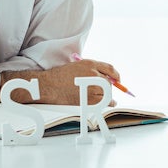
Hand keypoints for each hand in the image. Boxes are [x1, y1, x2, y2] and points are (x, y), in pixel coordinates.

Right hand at [1, 58, 118, 105]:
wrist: (50, 85)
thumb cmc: (61, 76)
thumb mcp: (77, 66)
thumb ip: (92, 70)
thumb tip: (105, 77)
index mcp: (90, 64)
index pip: (110, 69)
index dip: (116, 75)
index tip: (117, 79)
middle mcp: (92, 74)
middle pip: (109, 82)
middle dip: (109, 87)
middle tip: (106, 91)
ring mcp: (91, 86)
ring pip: (107, 93)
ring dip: (106, 96)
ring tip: (101, 97)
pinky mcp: (89, 98)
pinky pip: (104, 102)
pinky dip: (106, 103)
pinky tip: (106, 103)